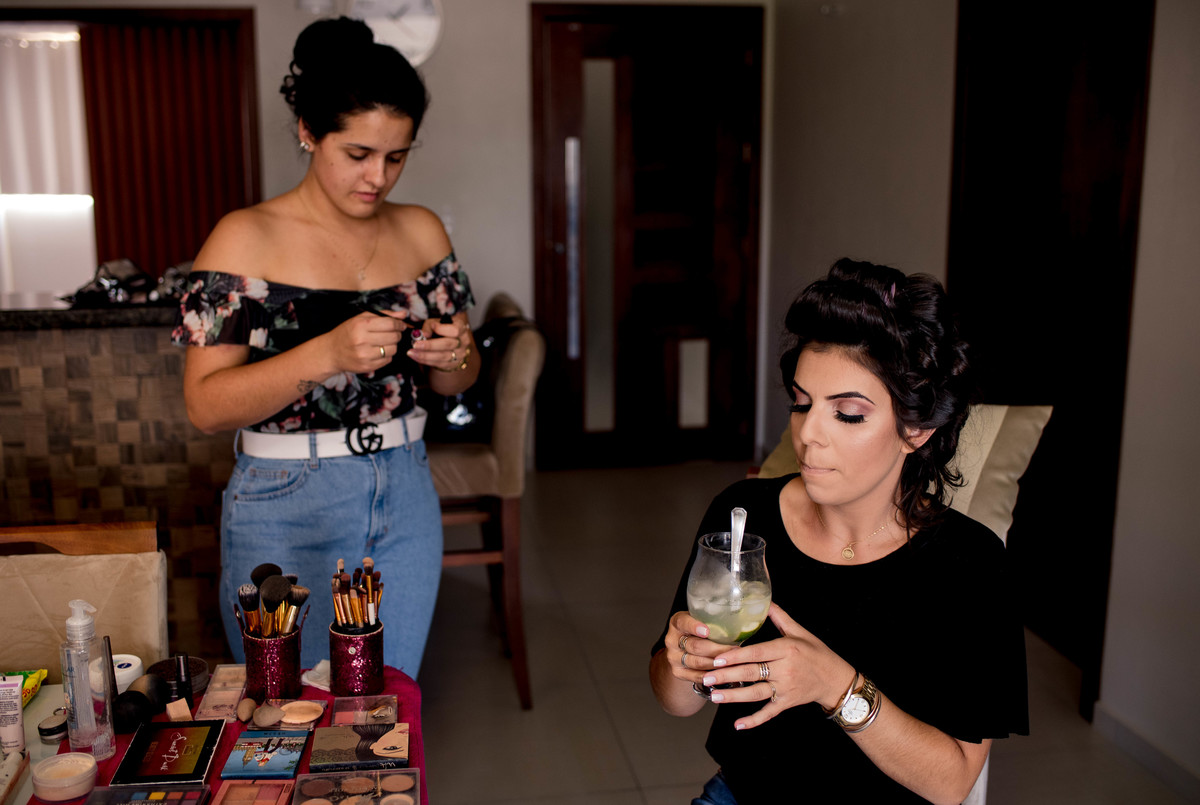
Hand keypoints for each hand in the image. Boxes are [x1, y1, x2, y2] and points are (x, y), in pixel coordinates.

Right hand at [327, 312, 406, 373]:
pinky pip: (387, 360)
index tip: (401, 325)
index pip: (390, 323)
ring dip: (392, 345)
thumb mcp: (361, 319)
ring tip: (383, 342)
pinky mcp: (367, 366)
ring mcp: (364, 355)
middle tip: (393, 333)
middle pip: (393, 337)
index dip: (399, 324)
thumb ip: (383, 315)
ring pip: (393, 349)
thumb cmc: (348, 333)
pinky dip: (386, 355)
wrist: (331, 352)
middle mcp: (362, 341)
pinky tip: (377, 351)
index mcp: (361, 325)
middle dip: (397, 334)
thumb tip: (404, 314)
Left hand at [407, 315, 471, 371]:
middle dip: (430, 345)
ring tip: (411, 352)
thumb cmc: (443, 330)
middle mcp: (462, 342)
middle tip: (415, 344)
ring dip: (425, 355)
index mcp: (461, 329)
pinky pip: (437, 363)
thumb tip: (423, 334)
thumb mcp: (438, 323)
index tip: (432, 326)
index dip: (443, 329)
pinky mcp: (451, 364)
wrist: (452, 345)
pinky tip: (415, 356)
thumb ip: (430, 325)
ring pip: (442, 356)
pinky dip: (424, 360)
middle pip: (447, 345)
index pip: (455, 330)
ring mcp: (458, 355)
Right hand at [664, 612, 729, 684]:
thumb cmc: (698, 631)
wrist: (684, 648)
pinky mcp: (678, 672)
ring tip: (733, 662)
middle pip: (695, 646)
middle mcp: (672, 640)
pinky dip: (711, 676)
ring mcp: (673, 657)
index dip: (694, 626)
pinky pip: (696, 676)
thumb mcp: (702, 620)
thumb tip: (740, 621)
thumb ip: (713, 620)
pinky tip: (724, 673)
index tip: (707, 631)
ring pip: (697, 662)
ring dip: (717, 663)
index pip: (683, 622)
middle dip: (716, 649)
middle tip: (735, 650)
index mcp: (677, 623)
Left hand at [701, 603, 853, 729]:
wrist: (836, 679)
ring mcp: (786, 688)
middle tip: (706, 677)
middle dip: (727, 676)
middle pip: (751, 673)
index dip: (735, 656)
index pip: (756, 653)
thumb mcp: (799, 631)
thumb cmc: (816, 652)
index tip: (717, 658)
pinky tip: (737, 724)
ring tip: (714, 696)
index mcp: (786, 649)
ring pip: (756, 693)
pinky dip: (754, 720)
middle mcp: (785, 669)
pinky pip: (769, 712)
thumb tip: (763, 600)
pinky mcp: (788, 702)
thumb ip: (779, 616)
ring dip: (734, 696)